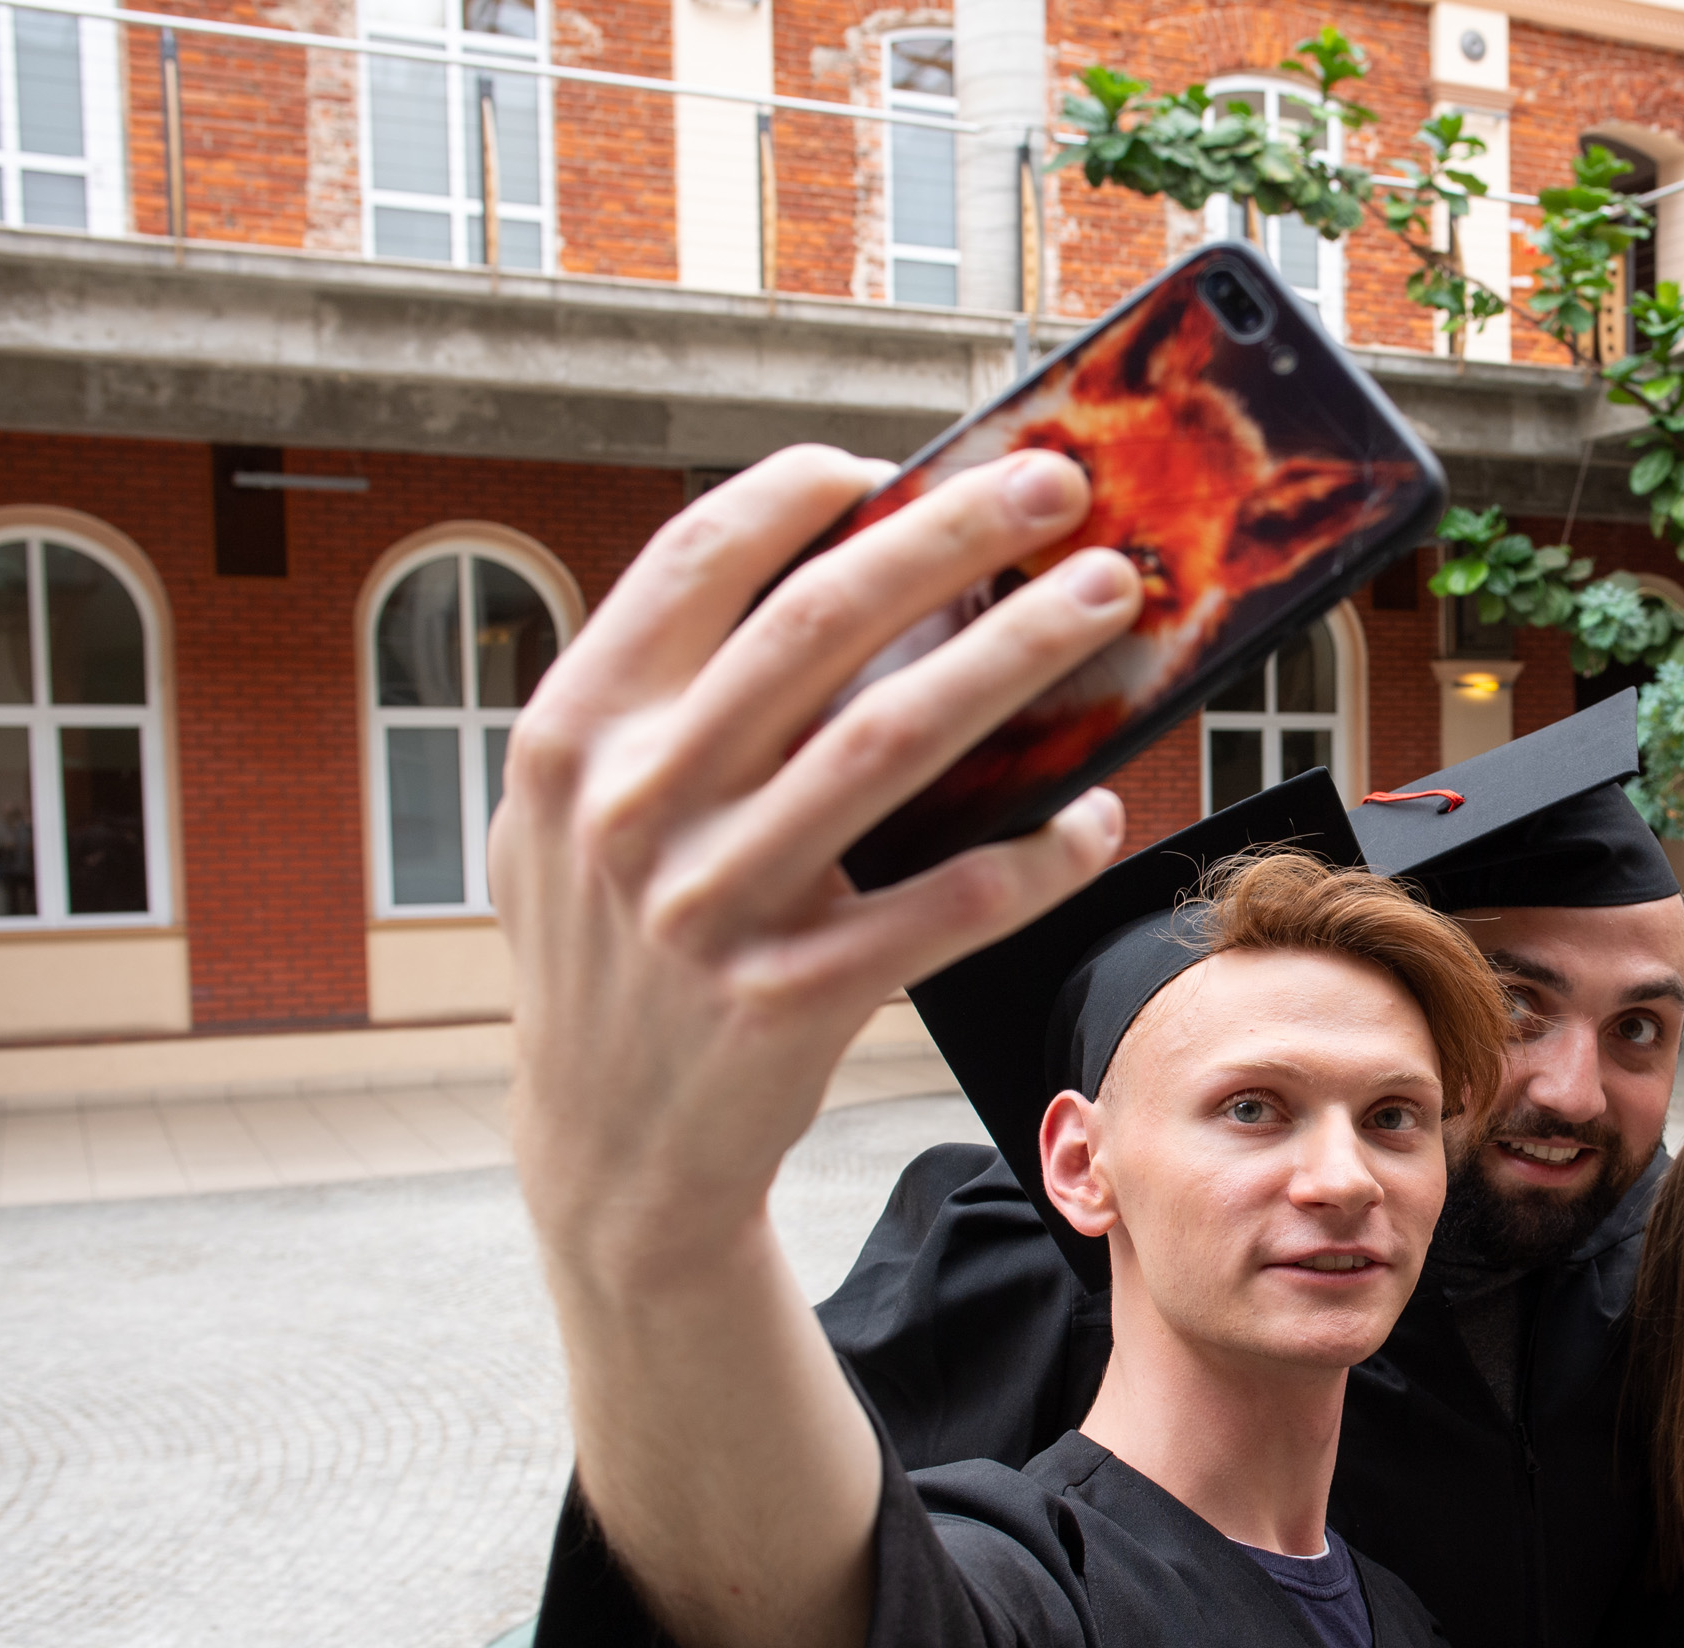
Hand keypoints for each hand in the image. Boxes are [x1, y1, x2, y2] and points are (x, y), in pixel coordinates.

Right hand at [495, 445, 1135, 1271]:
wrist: (609, 1149)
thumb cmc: (623, 947)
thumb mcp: (584, 816)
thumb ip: (667, 704)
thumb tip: (842, 573)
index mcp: (578, 733)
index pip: (696, 560)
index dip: (805, 491)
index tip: (900, 463)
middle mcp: (632, 807)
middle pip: (819, 624)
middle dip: (953, 535)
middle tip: (1056, 484)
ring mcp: (711, 905)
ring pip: (897, 742)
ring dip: (1019, 656)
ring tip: (1105, 597)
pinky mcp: (792, 996)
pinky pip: (950, 902)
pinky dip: (1036, 854)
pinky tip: (1090, 817)